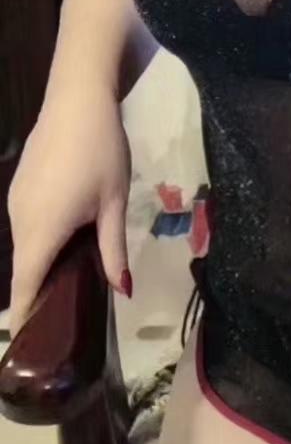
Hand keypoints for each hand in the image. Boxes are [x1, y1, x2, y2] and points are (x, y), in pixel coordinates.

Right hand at [7, 85, 131, 338]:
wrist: (77, 100)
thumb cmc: (101, 152)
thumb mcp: (114, 203)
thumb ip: (113, 249)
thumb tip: (121, 290)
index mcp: (42, 230)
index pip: (25, 285)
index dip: (25, 315)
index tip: (28, 343)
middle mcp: (19, 220)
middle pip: (24, 268)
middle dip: (37, 293)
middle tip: (62, 316)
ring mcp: (15, 201)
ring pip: (24, 245)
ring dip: (39, 264)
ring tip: (68, 281)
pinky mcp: (18, 186)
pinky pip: (25, 224)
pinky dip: (39, 240)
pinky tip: (63, 241)